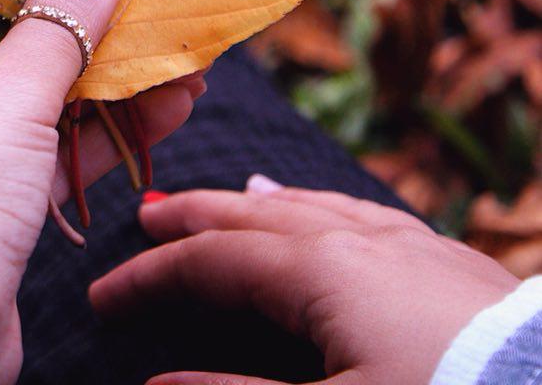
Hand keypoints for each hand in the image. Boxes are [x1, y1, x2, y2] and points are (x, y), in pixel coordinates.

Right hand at [90, 178, 517, 384]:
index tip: (104, 295)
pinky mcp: (460, 267)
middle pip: (258, 216)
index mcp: (324, 269)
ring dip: (264, 206)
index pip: (214, 261)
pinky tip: (338, 219)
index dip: (153, 276)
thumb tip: (157, 381)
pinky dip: (329, 213)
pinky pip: (372, 219)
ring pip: (320, 208)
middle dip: (199, 215)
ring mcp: (418, 248)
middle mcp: (365, 240)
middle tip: (149, 213)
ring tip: (238, 198)